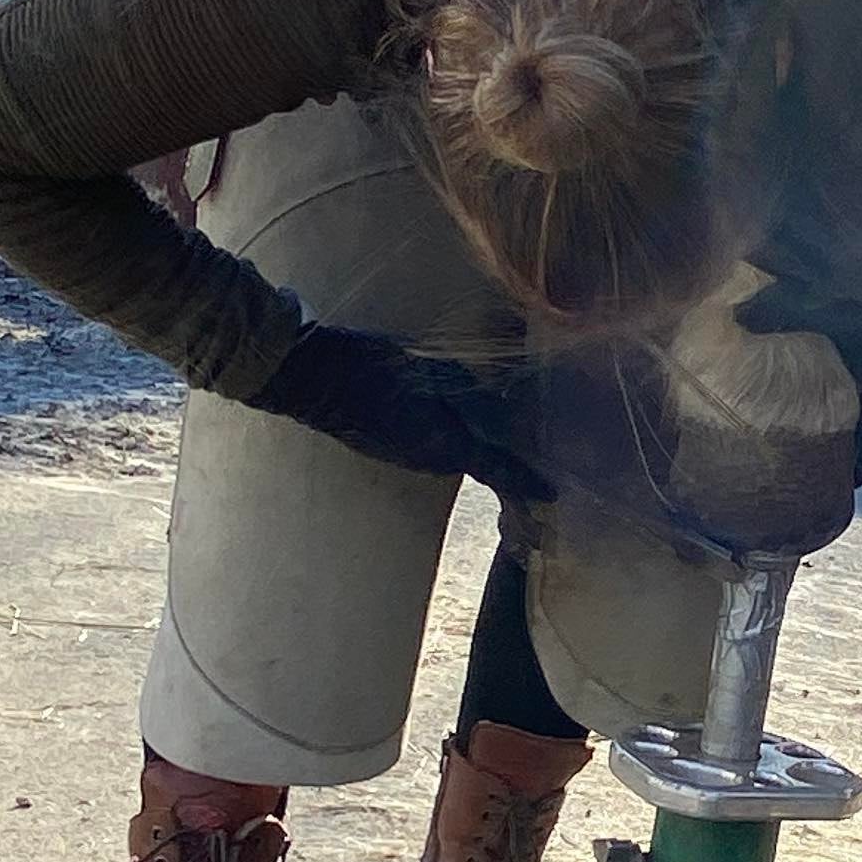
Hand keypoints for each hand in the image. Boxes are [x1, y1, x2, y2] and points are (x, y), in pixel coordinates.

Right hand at [251, 324, 550, 504]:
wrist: (311, 378)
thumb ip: (469, 388)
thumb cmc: (369, 367)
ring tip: (498, 440)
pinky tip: (452, 421)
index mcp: (444, 444)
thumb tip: (499, 401)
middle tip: (530, 453)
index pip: (497, 471)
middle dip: (503, 463)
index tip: (550, 495)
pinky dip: (448, 440)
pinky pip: (429, 448)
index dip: (526, 484)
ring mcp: (405, 458)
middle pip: (478, 462)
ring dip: (473, 450)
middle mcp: (428, 460)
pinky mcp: (387, 448)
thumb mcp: (429, 369)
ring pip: (453, 455)